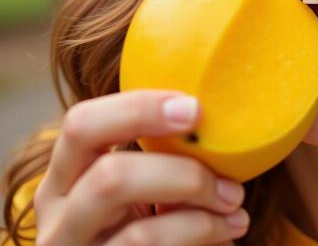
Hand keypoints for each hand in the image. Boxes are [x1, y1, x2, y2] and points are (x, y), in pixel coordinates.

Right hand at [34, 90, 249, 244]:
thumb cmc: (147, 223)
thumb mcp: (139, 185)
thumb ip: (158, 153)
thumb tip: (212, 116)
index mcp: (65, 176)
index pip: (81, 124)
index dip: (139, 108)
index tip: (195, 108)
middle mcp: (57, 219)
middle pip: (108, 178)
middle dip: (179, 171)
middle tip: (226, 171)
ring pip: (140, 232)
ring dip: (197, 210)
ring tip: (234, 202)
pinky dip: (200, 233)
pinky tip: (227, 230)